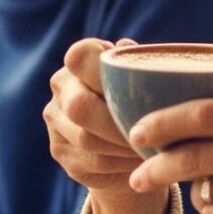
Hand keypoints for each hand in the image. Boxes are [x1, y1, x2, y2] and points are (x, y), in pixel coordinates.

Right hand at [43, 38, 172, 213]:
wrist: (124, 142)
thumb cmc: (140, 101)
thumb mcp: (144, 80)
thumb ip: (138, 64)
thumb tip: (128, 50)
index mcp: (78, 62)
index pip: (80, 57)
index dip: (107, 70)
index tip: (137, 83)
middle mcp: (61, 89)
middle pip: (80, 105)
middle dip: (120, 121)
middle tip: (153, 130)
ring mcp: (56, 123)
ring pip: (87, 139)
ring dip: (124, 146)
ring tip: (155, 148)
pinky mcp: (62, 154)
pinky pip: (92, 162)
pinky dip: (122, 163)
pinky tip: (143, 162)